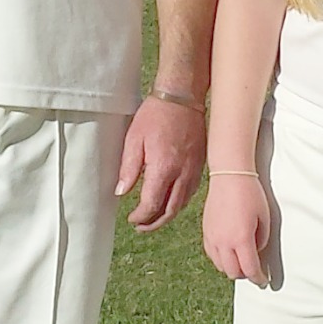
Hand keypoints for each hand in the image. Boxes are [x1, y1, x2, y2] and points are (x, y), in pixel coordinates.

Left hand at [115, 97, 205, 230]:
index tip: (132, 218)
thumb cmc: (156, 115)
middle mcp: (182, 174)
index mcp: (163, 168)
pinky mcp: (200, 166)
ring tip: (153, 218)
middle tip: (141, 226)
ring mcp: (194, 171)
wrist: (182, 97)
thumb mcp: (133, 139)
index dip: (141, 217)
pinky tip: (169, 201)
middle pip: (170, 211)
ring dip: (167, 215)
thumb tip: (121, 192)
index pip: (152, 205)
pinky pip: (191, 192)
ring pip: (182, 204)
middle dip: (154, 223)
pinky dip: (178, 202)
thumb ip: (128, 169)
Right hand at [202, 175, 270, 283]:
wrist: (230, 175)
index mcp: (241, 239)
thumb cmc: (250, 194)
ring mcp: (212, 237)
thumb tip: (255, 252)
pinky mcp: (206, 231)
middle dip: (245, 275)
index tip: (264, 281)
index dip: (258, 279)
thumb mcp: (265, 219)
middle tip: (254, 271)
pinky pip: (212, 255)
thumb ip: (261, 240)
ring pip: (220, 266)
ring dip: (232, 268)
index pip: (250, 270)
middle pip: (233, 273)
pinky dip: (221, 259)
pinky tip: (229, 252)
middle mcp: (224, 242)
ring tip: (241, 261)